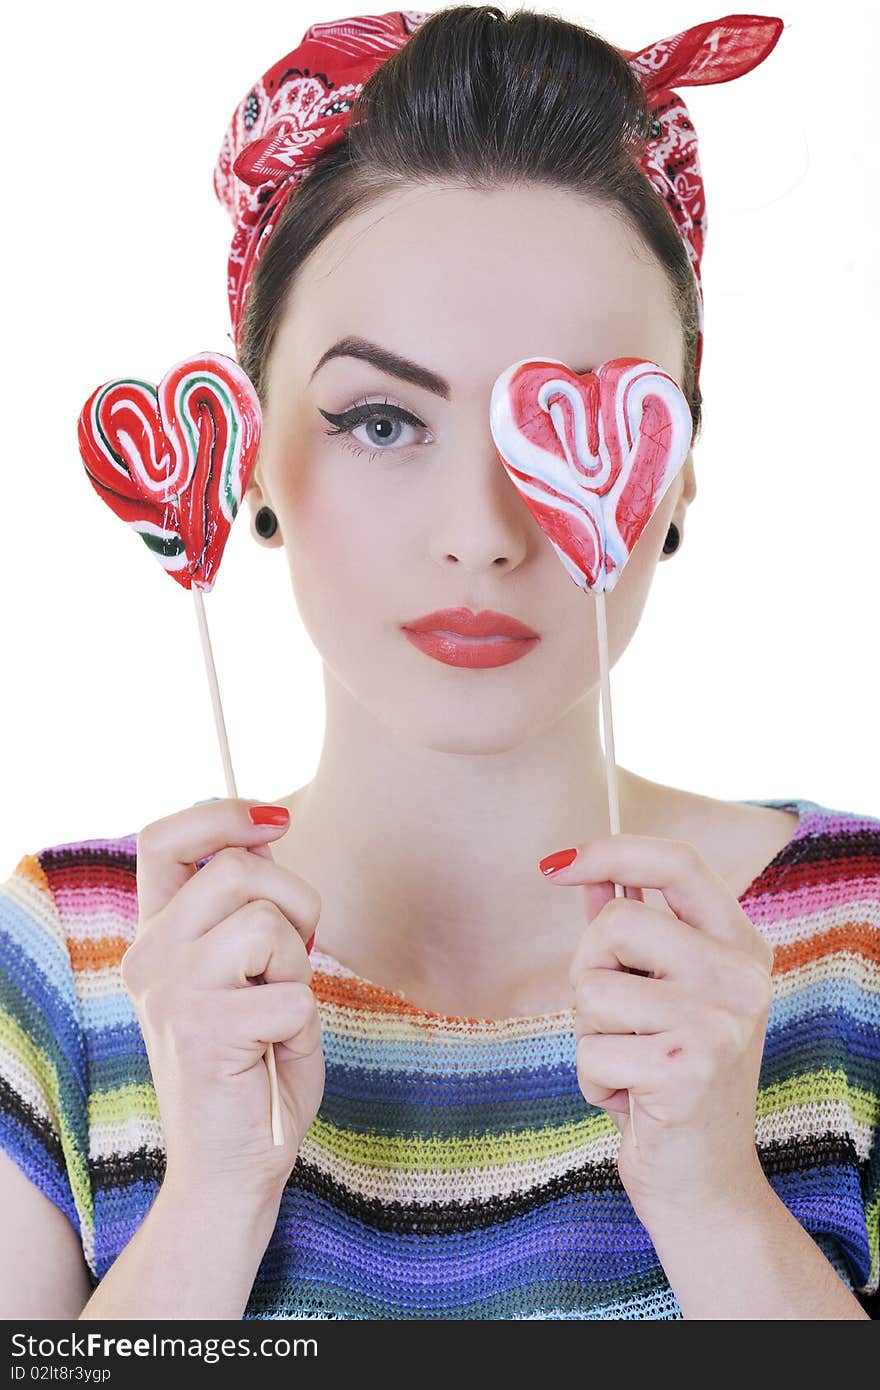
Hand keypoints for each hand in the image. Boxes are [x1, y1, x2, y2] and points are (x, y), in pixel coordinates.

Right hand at [124, 798, 324, 1207]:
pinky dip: (305, 1025)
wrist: (230, 1167)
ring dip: (298, 966)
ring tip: (278, 1012)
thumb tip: (268, 830)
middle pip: (239, 870)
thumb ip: (246, 908)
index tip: (275, 821)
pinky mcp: (205, 1029)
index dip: (223, 815)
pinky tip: (276, 1053)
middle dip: (297, 901)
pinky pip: (295, 993)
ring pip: (268, 924)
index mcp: (157, 937)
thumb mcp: (246, 972)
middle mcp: (150, 956)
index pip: (164, 839)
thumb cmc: (253, 1066)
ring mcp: (172, 991)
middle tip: (299, 955)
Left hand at [542, 833, 774, 1226]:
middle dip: (589, 972)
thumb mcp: (656, 994)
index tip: (553, 864)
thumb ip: (629, 931)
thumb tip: (583, 869)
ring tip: (630, 1065)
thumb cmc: (669, 1079)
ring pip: (593, 990)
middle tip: (617, 1022)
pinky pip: (592, 1050)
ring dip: (590, 1035)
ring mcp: (721, 1022)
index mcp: (741, 946)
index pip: (679, 863)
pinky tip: (632, 1100)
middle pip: (618, 923)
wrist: (704, 1183)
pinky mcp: (688, 1069)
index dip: (613, 850)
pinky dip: (594, 1080)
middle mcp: (742, 977)